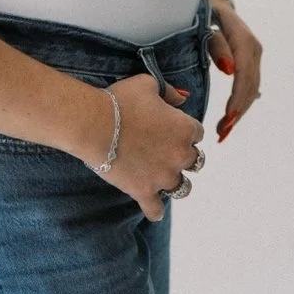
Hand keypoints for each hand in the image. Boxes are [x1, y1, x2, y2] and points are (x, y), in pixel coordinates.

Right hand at [89, 73, 204, 222]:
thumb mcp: (148, 84)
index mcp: (184, 129)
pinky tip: (153, 208)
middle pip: (194, 161)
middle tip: (165, 151)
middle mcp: (179, 155)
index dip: (184, 130)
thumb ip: (169, 92)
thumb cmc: (121, 101)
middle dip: (181, 155)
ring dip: (174, 181)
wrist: (95, 124)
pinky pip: (156, 210)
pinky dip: (155, 209)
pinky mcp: (144, 192)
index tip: (172, 129)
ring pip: (182, 187)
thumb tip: (182, 99)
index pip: (197, 133)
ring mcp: (163, 177)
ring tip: (163, 177)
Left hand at [205, 0, 262, 141]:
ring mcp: (255, 55)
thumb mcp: (203, 22)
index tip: (228, 118)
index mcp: (241, 37)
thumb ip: (215, 44)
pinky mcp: (252, 62)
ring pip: (252, 88)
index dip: (237, 97)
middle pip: (250, 85)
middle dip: (238, 111)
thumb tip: (229, 69)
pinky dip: (241, 103)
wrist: (214, 2)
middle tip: (221, 132)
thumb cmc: (202, 11)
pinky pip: (250, 85)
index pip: (244, 72)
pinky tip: (231, 119)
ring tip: (223, 130)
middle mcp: (253, 47)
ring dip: (240, 111)